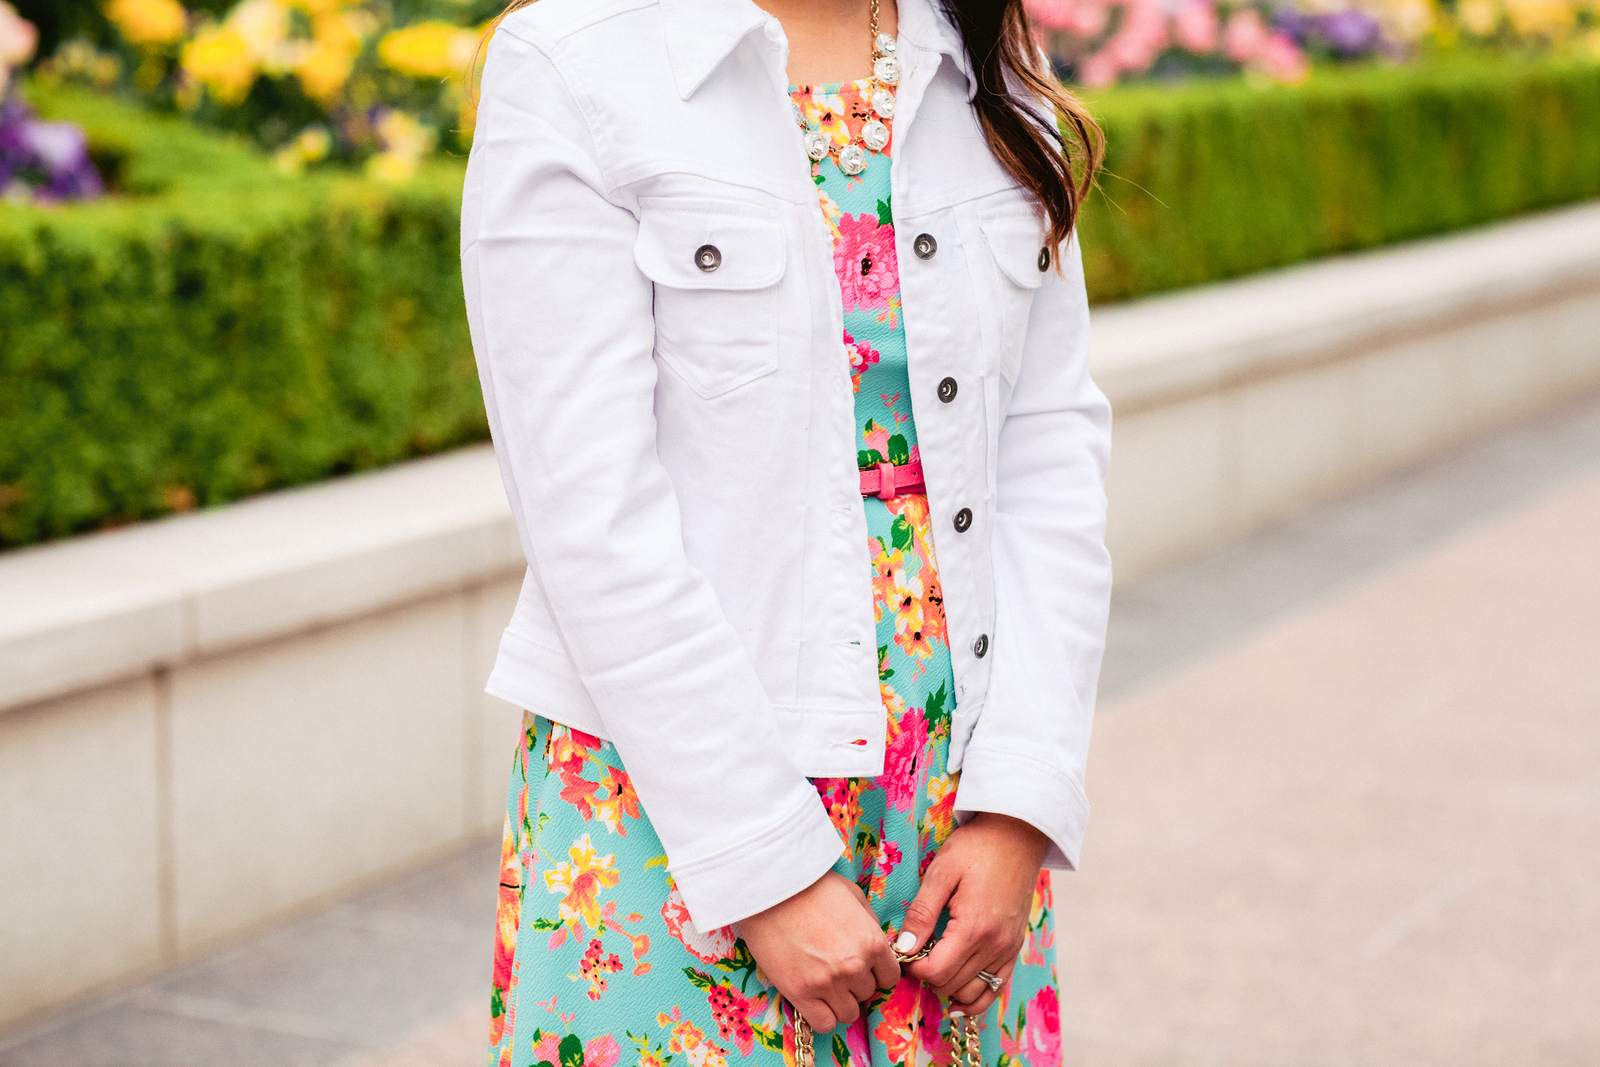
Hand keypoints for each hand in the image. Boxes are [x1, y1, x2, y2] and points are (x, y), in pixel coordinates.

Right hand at [739, 871, 901, 1033]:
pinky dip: (822, 1015)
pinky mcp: (800, 993)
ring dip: (839, 1001)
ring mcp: (827, 982)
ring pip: (849, 1013)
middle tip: (835, 966)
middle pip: (867, 994)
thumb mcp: (852, 895)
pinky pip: (825, 1023)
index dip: (876, 973)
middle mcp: (854, 966)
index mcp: (871, 942)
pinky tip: (813, 998)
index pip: (889, 978)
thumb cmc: (809, 885)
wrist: (768, 889)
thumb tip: (876, 944)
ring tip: (823, 982)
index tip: (863, 967)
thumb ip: (870, 924)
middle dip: (855, 982)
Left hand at [896, 813, 1048, 1017]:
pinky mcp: (1015, 947)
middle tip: (914, 955)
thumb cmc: (976, 847)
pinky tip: (958, 996)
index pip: (936, 972)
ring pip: (973, 993)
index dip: (913, 967)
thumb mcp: (941, 872)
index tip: (903, 950)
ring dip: (948, 987)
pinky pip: (997, 987)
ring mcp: (1008, 949)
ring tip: (933, 967)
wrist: (1017, 835)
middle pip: (951, 985)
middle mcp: (995, 945)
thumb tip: (903, 947)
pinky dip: (976, 997)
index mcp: (974, 927)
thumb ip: (922, 913)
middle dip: (927, 976)